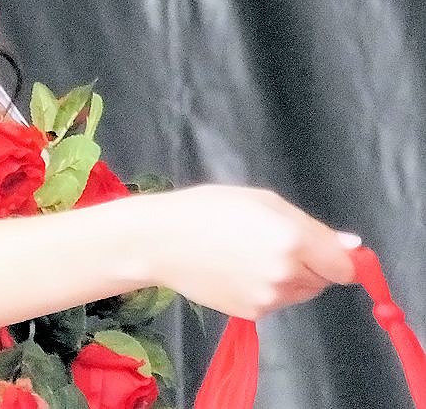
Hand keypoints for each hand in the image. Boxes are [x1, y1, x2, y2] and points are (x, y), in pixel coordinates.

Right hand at [149, 185, 359, 319]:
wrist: (162, 241)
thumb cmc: (207, 208)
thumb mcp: (260, 200)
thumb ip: (310, 225)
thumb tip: (352, 247)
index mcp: (291, 238)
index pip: (345, 266)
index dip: (338, 256)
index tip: (325, 248)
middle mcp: (286, 273)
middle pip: (325, 279)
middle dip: (310, 262)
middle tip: (272, 240)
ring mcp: (270, 297)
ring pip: (302, 291)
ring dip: (290, 276)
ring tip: (251, 253)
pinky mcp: (254, 313)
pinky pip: (278, 301)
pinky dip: (268, 288)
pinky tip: (239, 269)